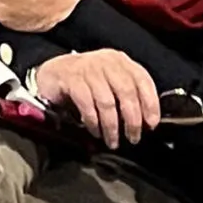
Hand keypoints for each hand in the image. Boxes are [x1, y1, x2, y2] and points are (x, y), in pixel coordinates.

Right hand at [29, 48, 161, 147]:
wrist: (53, 73)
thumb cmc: (87, 83)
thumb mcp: (111, 83)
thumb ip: (127, 96)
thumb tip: (145, 123)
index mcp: (121, 62)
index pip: (143, 81)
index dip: (150, 104)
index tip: (150, 124)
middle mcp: (106, 62)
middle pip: (126, 92)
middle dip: (132, 120)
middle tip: (133, 138)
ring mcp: (87, 68)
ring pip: (107, 101)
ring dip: (111, 126)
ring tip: (112, 140)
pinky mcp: (70, 78)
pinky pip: (86, 104)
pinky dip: (93, 121)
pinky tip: (95, 130)